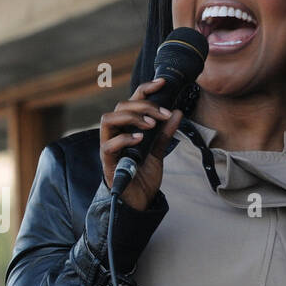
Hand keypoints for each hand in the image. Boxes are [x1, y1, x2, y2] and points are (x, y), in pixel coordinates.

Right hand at [99, 77, 183, 210]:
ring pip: (108, 119)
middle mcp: (115, 135)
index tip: (163, 82)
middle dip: (143, 105)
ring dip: (131, 117)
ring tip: (151, 124)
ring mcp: (109, 148)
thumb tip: (178, 113)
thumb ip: (165, 134)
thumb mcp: (158, 152)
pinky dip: (124, 138)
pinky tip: (140, 138)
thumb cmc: (142, 178)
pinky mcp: (107, 163)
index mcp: (126, 129)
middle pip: (120, 106)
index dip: (145, 89)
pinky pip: (109, 145)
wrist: (139, 203)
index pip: (131, 101)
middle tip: (163, 114)